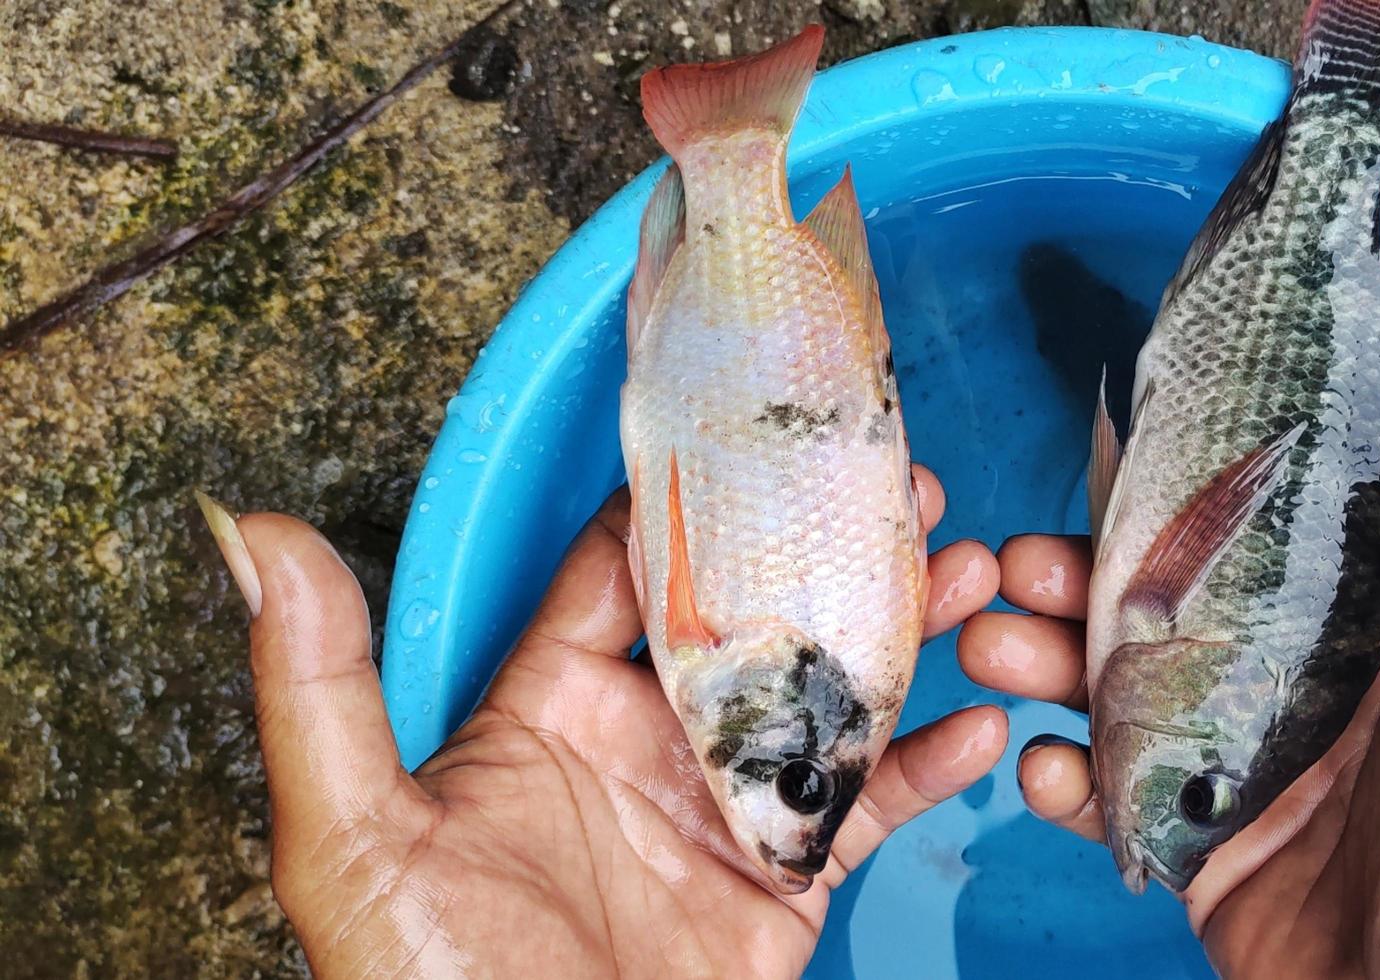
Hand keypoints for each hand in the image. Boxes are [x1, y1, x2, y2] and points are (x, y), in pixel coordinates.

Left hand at [198, 466, 1003, 977]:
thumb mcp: (351, 837)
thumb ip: (316, 685)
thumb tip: (253, 534)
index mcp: (546, 708)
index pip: (627, 566)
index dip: (694, 491)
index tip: (763, 419)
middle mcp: (642, 742)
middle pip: (751, 613)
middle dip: (828, 543)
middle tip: (901, 480)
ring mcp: (720, 810)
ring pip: (826, 693)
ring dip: (900, 631)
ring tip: (969, 571)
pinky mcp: (782, 884)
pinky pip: (868, 809)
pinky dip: (929, 766)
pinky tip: (982, 723)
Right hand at [958, 385, 1379, 977]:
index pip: (1285, 551)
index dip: (1199, 507)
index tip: (1121, 466)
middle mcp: (1325, 710)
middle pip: (1189, 620)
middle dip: (1097, 587)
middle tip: (1022, 563)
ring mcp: (1261, 788)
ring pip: (1138, 702)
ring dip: (1059, 668)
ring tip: (996, 644)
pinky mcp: (1214, 865)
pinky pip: (1125, 804)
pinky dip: (1071, 782)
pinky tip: (1039, 763)